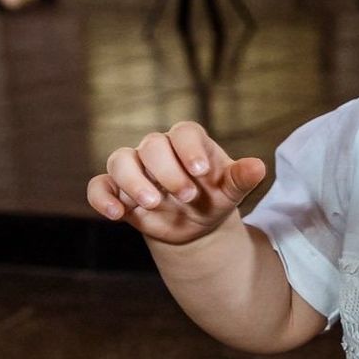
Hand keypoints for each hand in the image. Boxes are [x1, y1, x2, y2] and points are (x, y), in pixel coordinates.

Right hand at [87, 124, 266, 246]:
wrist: (195, 226)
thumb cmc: (214, 199)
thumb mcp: (230, 192)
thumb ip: (241, 179)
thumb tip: (259, 167)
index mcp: (188, 143)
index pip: (185, 132)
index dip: (190, 149)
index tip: (201, 171)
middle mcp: (158, 150)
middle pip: (152, 145)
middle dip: (167, 170)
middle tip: (187, 196)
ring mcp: (135, 168)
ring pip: (121, 160)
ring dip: (134, 181)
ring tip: (153, 203)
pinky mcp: (117, 190)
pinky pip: (100, 186)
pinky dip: (101, 198)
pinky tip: (115, 215)